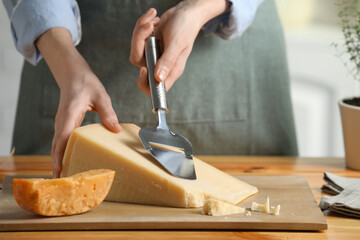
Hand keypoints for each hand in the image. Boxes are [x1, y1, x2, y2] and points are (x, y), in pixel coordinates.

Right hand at [36, 28, 120, 177]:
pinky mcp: (64, 124)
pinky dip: (63, 153)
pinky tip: (70, 161)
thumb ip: (108, 113)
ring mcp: (61, 123)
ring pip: (57, 146)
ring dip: (60, 160)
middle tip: (65, 182)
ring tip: (67, 176)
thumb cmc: (85, 83)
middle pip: (56, 147)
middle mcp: (62, 121)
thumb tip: (115, 129)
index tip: (60, 171)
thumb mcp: (101, 96)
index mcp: (69, 115)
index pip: (61, 139)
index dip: (60, 156)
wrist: (73, 74)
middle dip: (59, 164)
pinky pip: (61, 141)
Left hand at [130, 0, 229, 95]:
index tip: (144, 68)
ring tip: (153, 19)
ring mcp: (154, 53)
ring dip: (141, 30)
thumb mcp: (177, 44)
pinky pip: (137, 38)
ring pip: (136, 49)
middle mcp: (160, 64)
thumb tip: (158, 79)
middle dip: (139, 41)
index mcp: (171, 70)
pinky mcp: (149, 44)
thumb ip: (167, 61)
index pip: (154, 87)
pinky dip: (142, 25)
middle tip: (149, 27)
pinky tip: (154, 18)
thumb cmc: (186, 28)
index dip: (145, 82)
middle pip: (138, 62)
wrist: (186, 12)